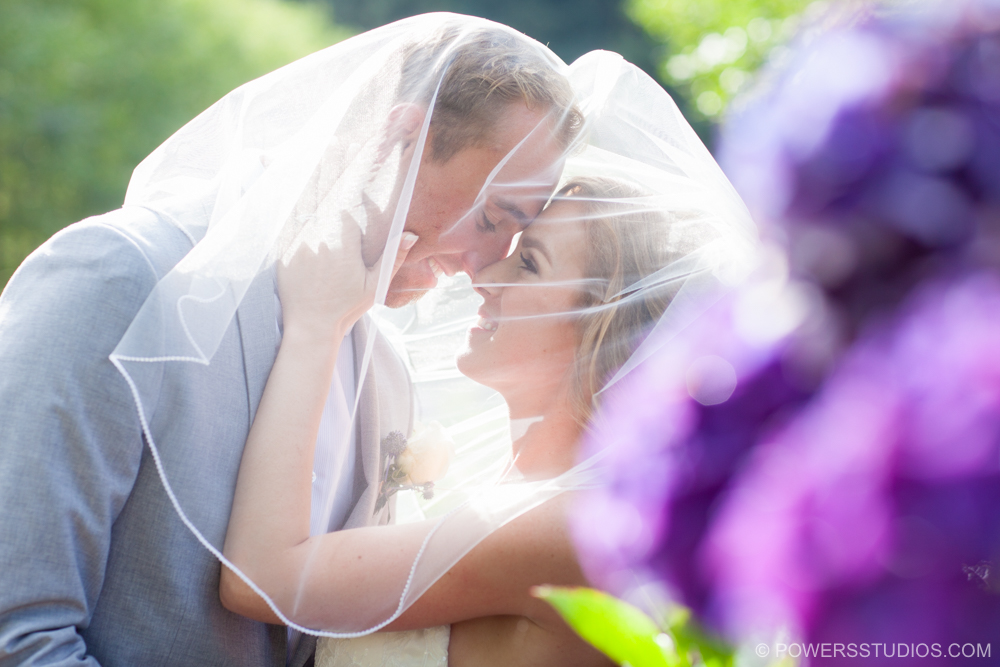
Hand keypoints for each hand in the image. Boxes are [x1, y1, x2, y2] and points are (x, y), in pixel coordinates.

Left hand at [277, 217, 416, 343]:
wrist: (312, 327)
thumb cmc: (347, 308)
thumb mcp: (375, 285)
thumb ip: (393, 257)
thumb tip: (410, 234)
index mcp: (343, 246)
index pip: (346, 215)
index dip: (350, 220)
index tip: (353, 231)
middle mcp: (319, 243)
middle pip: (326, 219)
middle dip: (332, 228)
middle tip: (338, 252)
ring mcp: (298, 249)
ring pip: (308, 228)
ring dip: (315, 236)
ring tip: (322, 261)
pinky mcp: (283, 257)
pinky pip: (292, 241)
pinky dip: (299, 248)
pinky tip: (308, 266)